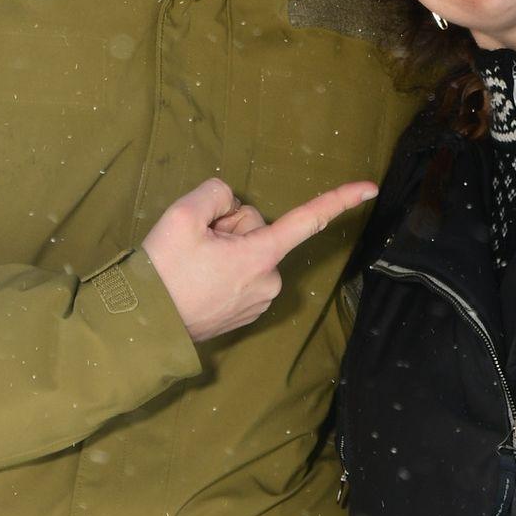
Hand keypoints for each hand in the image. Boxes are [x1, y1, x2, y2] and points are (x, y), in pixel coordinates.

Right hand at [142, 177, 377, 342]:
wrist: (143, 326)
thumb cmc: (164, 269)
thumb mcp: (184, 214)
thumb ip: (217, 194)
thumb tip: (229, 207)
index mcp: (262, 256)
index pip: (307, 220)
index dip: (339, 200)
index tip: (371, 189)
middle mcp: (270, 281)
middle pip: (258, 230)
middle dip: (230, 229)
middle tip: (196, 245)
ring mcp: (259, 301)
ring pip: (249, 252)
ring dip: (225, 250)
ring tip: (192, 266)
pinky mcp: (245, 313)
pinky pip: (241, 273)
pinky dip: (222, 269)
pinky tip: (196, 280)